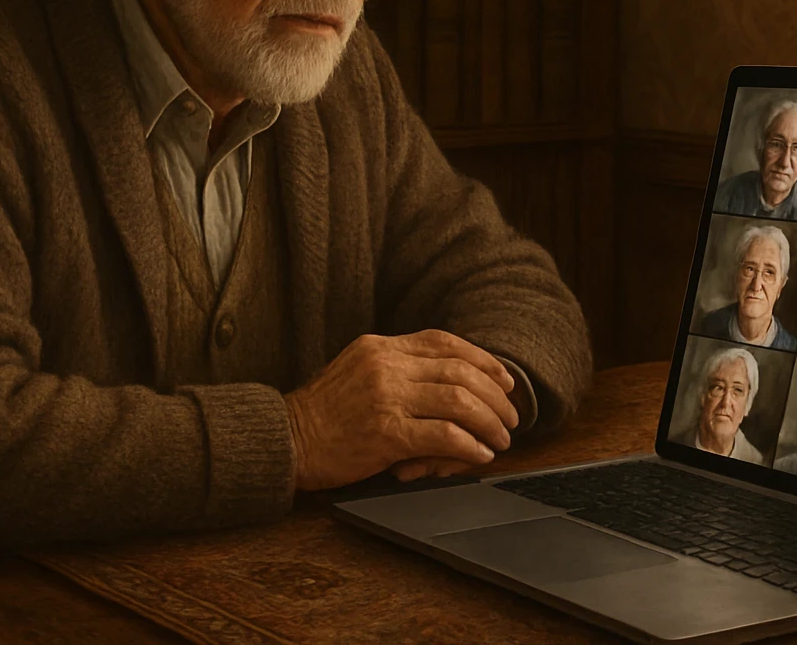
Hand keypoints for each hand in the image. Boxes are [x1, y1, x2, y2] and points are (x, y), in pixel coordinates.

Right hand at [284, 329, 519, 491]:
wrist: (285, 438)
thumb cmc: (323, 412)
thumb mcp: (357, 370)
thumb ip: (397, 368)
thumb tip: (450, 382)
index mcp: (382, 347)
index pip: (445, 342)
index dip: (483, 360)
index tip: (505, 380)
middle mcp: (387, 366)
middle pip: (460, 372)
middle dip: (495, 396)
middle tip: (510, 417)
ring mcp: (386, 398)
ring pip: (458, 401)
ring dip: (489, 421)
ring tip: (501, 438)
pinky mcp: (385, 434)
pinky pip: (443, 436)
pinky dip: (469, 446)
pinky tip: (480, 454)